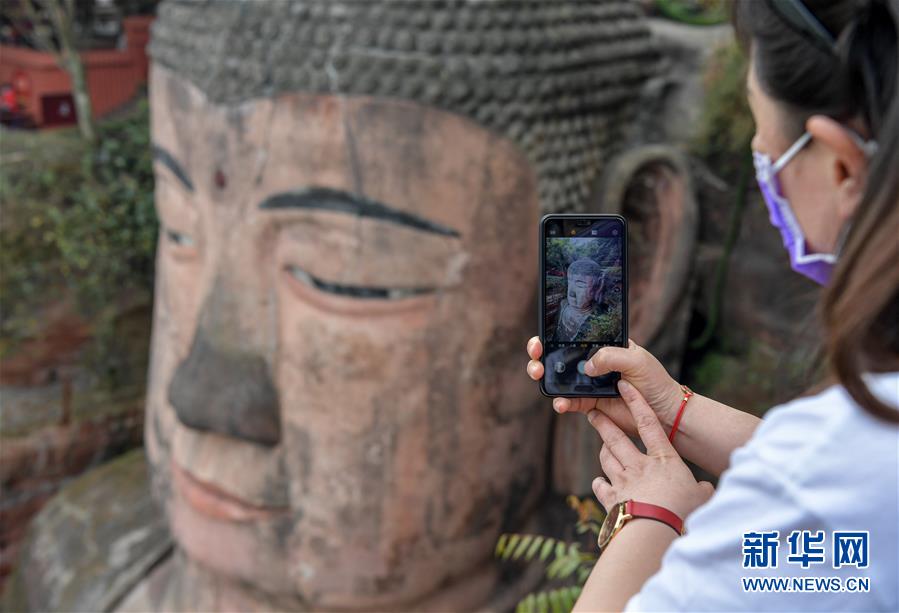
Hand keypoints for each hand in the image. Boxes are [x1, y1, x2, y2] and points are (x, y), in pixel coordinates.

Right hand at [526, 336, 684, 431]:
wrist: (664, 412)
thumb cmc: (655, 381)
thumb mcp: (636, 360)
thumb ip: (611, 357)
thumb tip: (586, 366)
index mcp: (602, 346)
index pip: (572, 336)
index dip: (552, 336)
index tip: (542, 340)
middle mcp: (592, 363)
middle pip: (557, 356)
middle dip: (540, 356)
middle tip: (536, 359)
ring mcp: (588, 384)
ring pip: (558, 379)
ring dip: (545, 378)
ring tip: (540, 378)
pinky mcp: (589, 404)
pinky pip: (569, 402)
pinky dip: (561, 403)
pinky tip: (560, 403)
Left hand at [589, 380, 713, 520]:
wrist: (654, 530)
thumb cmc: (682, 511)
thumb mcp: (699, 497)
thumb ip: (700, 489)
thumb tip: (707, 489)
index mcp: (663, 459)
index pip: (648, 423)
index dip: (636, 402)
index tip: (624, 386)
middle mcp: (638, 465)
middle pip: (616, 437)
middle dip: (603, 422)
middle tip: (594, 413)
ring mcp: (622, 481)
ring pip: (606, 458)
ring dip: (604, 450)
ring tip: (603, 445)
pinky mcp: (611, 499)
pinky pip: (600, 486)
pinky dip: (599, 483)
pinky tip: (599, 482)